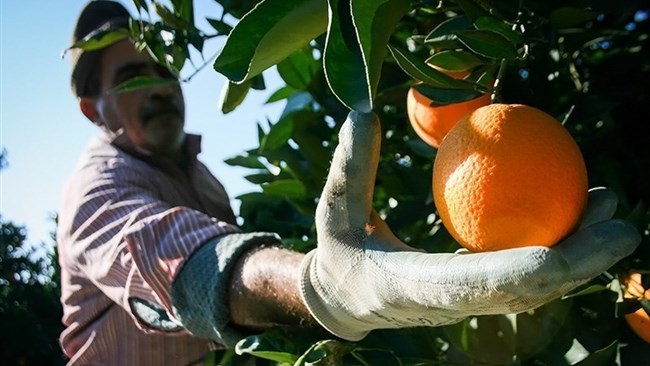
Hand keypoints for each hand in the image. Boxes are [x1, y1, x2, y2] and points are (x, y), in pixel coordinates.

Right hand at [299, 111, 639, 340]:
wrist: (346, 300)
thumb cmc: (339, 254)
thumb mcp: (334, 210)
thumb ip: (351, 165)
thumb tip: (364, 111)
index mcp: (413, 288)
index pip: (473, 285)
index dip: (519, 272)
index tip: (559, 251)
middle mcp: (450, 305)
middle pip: (524, 292)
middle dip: (578, 264)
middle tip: (620, 223)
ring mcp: (469, 304)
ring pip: (535, 287)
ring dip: (580, 255)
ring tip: (609, 209)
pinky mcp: (478, 295)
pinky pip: (525, 275)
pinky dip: (558, 249)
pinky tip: (576, 213)